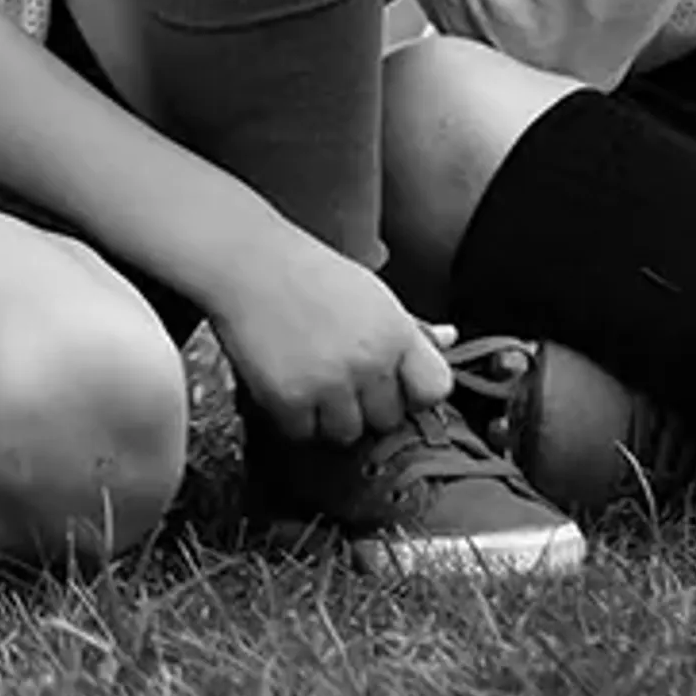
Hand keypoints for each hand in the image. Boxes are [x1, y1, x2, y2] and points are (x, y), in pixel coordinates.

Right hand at [209, 233, 451, 444]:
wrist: (246, 261)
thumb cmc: (307, 271)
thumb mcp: (369, 292)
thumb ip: (410, 327)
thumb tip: (450, 339)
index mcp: (396, 332)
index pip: (435, 390)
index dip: (414, 392)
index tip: (395, 384)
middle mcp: (369, 361)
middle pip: (388, 419)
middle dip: (367, 405)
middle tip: (340, 376)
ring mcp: (329, 382)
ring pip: (347, 433)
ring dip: (330, 416)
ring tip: (311, 380)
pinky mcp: (290, 398)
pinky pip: (304, 433)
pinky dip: (294, 417)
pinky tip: (287, 383)